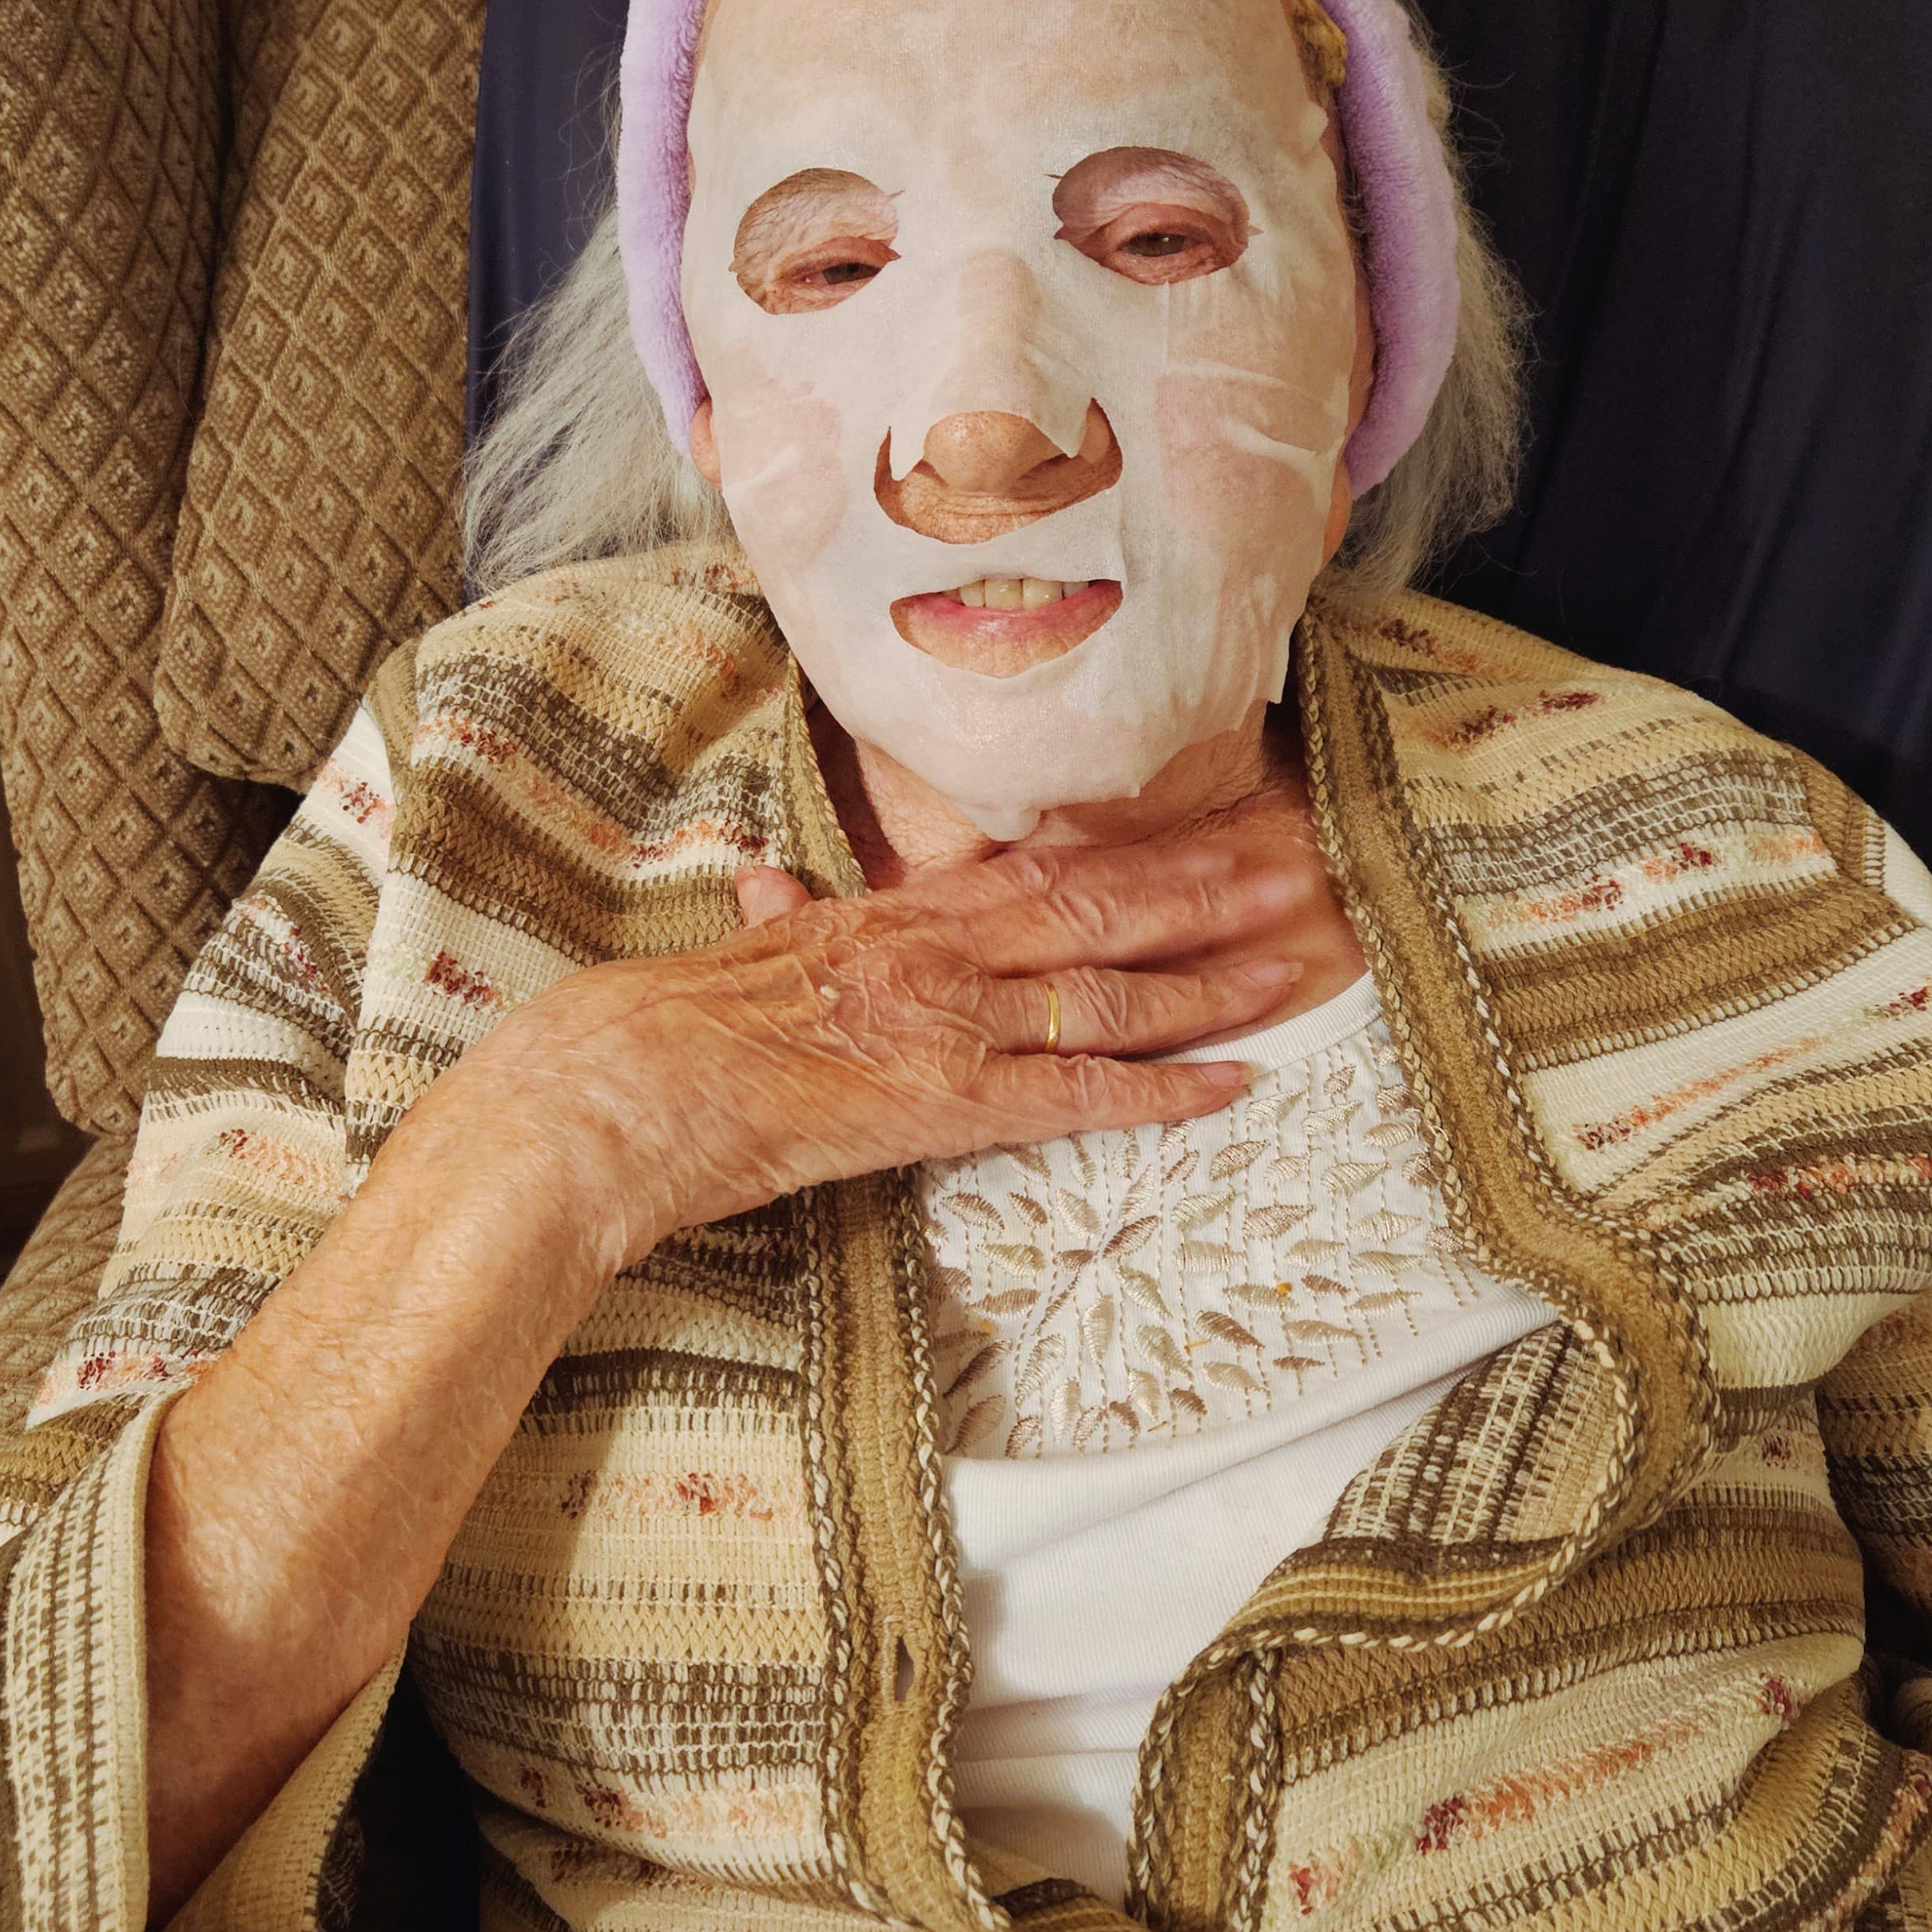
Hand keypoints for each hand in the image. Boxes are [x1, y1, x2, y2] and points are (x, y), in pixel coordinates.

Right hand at [465, 817, 1330, 1251]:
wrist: (636, 1077)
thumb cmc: (674, 1019)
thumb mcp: (744, 947)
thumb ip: (782, 914)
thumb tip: (772, 886)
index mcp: (899, 915)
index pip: (1041, 869)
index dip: (1131, 852)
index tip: (1201, 830)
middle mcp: (944, 951)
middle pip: (1101, 907)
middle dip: (1204, 886)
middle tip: (1294, 864)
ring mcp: (956, 1022)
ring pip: (1114, 990)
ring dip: (1212, 978)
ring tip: (1295, 960)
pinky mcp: (954, 1101)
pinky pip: (1083, 1093)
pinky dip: (1166, 1089)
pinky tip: (1234, 1083)